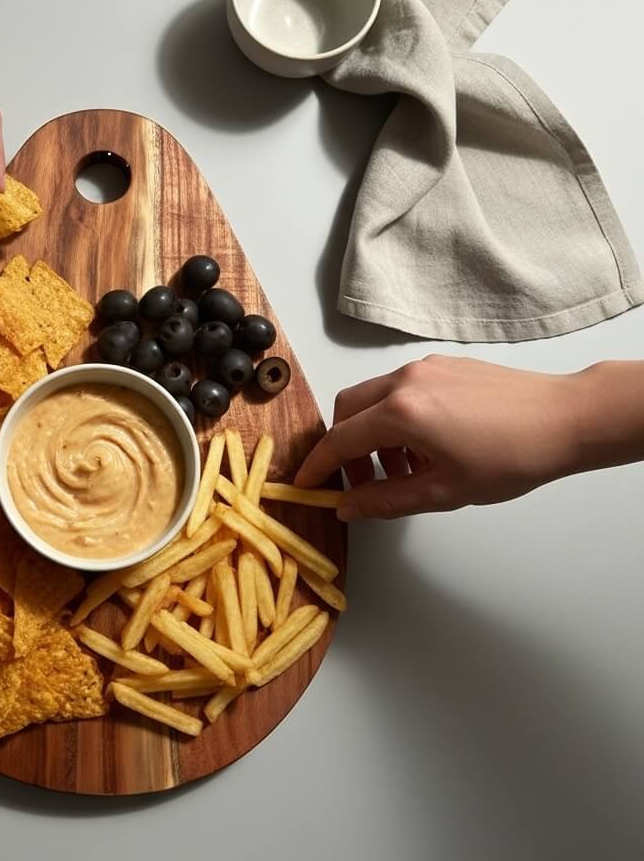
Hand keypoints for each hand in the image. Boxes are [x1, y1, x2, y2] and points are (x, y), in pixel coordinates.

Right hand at [294, 355, 584, 520]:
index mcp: (400, 413)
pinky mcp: (442, 364)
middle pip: (347, 410)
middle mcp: (404, 381)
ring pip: (373, 399)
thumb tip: (347, 507)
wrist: (565, 419)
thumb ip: (385, 500)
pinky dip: (395, 417)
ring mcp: (423, 368)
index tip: (306, 483)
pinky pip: (400, 390)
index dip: (318, 465)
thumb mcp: (443, 491)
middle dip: (344, 447)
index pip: (340, 440)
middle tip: (360, 481)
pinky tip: (424, 446)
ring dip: (373, 434)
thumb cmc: (511, 457)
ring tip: (402, 470)